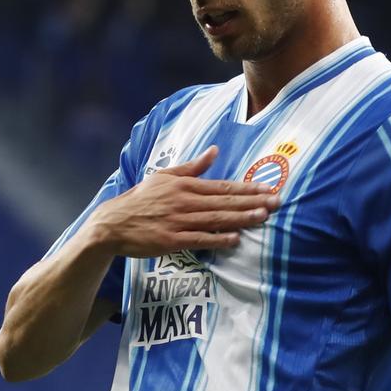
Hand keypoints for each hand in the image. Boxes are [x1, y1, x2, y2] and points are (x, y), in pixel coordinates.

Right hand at [90, 146, 278, 257]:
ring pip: (216, 219)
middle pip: (224, 202)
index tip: (268, 188)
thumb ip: (193, 166)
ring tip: (263, 216)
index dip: (247, 188)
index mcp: (185, 186)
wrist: (114, 223)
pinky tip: (235, 239)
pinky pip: (199, 239)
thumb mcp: (165, 177)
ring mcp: (179, 222)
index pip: (222, 186)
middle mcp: (185, 202)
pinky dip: (218, 239)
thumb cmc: (141, 199)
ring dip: (241, 218)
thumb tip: (215, 150)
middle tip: (277, 201)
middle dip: (253, 202)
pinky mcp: (172, 240)